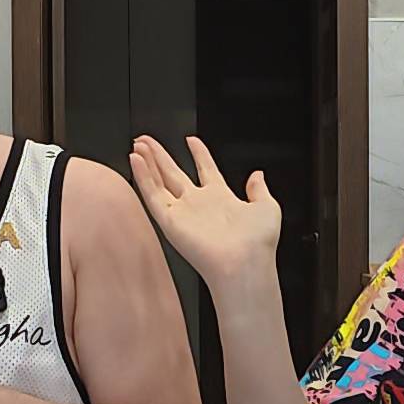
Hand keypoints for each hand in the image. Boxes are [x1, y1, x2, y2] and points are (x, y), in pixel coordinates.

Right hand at [129, 135, 281, 288]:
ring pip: (159, 182)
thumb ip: (259, 190)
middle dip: (160, 156)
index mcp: (222, 199)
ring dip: (148, 162)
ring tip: (138, 144)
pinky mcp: (170, 222)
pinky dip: (142, 176)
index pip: (206, 169)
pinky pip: (152, 195)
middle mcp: (199, 205)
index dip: (199, 153)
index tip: (191, 140)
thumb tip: (258, 175)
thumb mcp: (267, 207)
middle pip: (174, 173)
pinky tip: (135, 160)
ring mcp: (183, 212)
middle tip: (147, 140)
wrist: (245, 263)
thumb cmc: (258, 243)